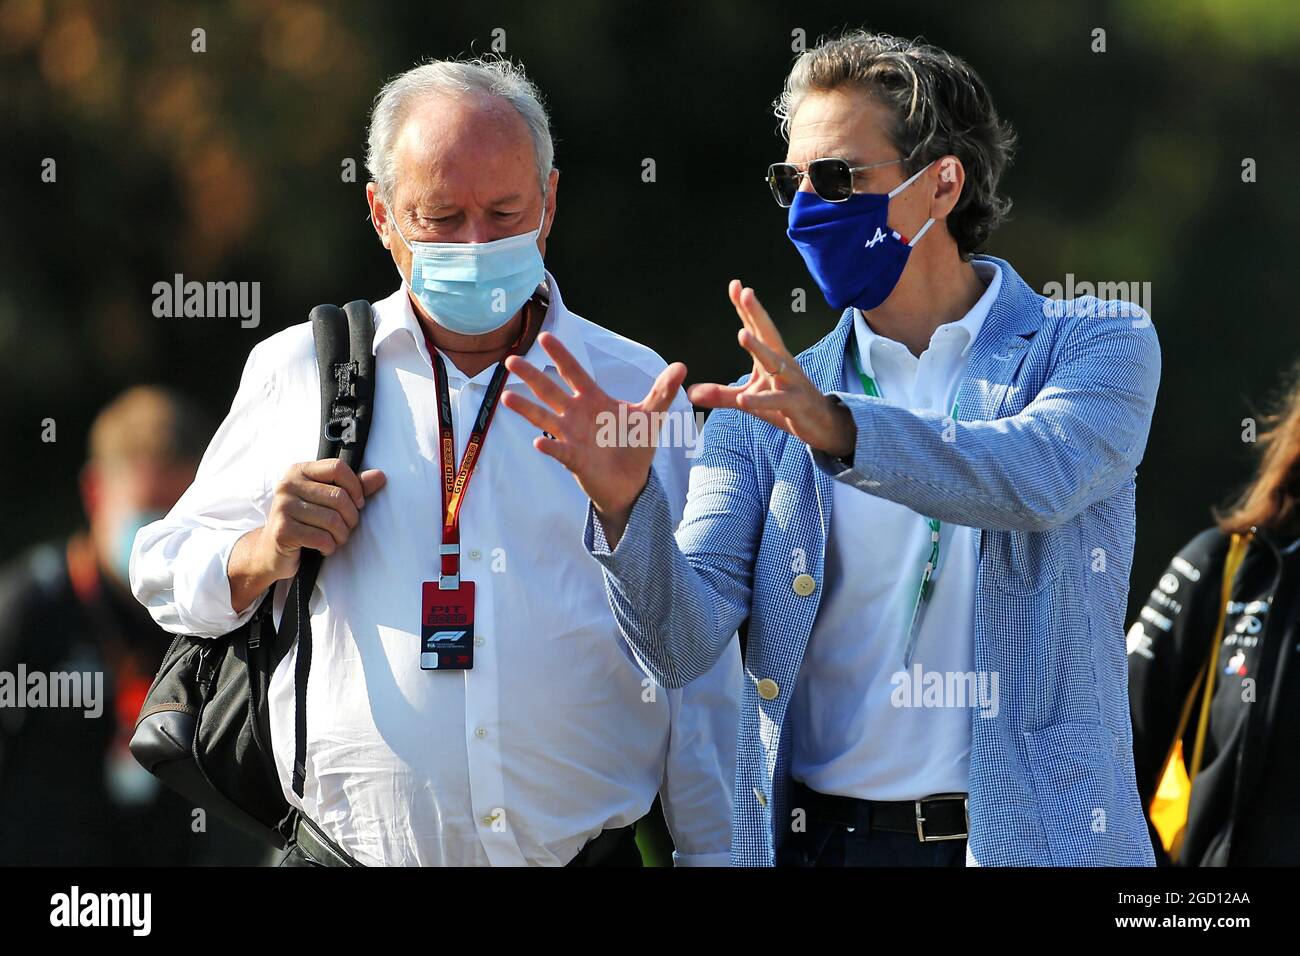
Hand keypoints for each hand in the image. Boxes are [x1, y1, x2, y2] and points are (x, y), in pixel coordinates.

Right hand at [229, 458, 386, 611]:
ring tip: (336, 539)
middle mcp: (288, 485)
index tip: (358, 503)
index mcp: (300, 471)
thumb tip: (380, 476)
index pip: (338, 468)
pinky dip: (329, 547)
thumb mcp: (328, 501)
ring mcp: (283, 507)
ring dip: (341, 536)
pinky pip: (322, 538)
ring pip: (332, 520)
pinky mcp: (283, 530)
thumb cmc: (306, 522)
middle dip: (351, 518)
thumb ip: (354, 487)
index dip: (355, 487)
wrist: (272, 552)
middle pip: (338, 496)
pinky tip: (324, 548)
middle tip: (346, 528)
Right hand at [500, 331, 685, 545]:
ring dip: (526, 408)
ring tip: (507, 396)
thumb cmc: (635, 445)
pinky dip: (549, 447)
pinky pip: (559, 451)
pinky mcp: (574, 460)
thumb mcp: (650, 416)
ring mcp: (572, 437)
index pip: (574, 373)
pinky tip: (538, 442)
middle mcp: (576, 415)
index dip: (561, 356)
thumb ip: (662, 392)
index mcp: (593, 400)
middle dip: (532, 376)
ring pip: (545, 419)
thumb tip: (681, 367)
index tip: (545, 337)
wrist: (631, 482)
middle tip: (511, 360)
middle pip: (550, 391)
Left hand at [688, 280, 855, 458]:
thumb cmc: (788, 405)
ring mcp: (790, 383)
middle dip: (756, 313)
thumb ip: (721, 395)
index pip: (756, 328)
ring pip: (773, 363)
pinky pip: (775, 401)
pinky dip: (759, 400)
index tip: (735, 285)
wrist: (823, 423)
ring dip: (758, 348)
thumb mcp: (750, 399)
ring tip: (742, 335)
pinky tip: (744, 399)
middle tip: (746, 292)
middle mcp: (782, 364)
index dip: (746, 308)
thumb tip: (691, 392)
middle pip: (768, 334)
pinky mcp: (795, 404)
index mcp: (771, 358)